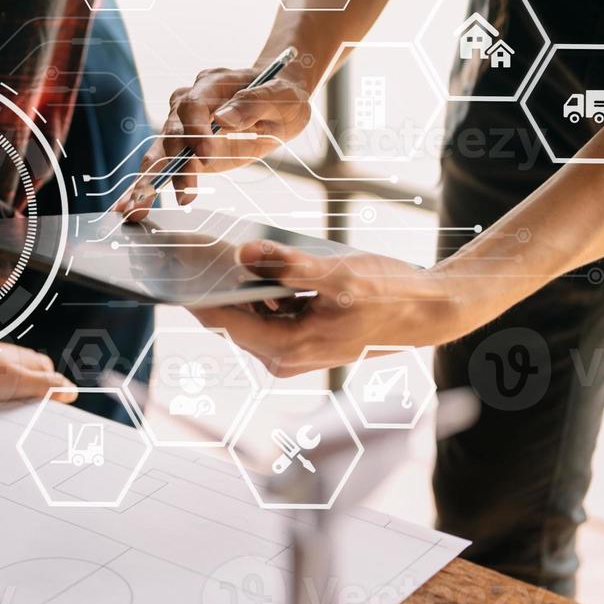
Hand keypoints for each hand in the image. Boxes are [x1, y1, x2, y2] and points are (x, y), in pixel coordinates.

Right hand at [113, 63, 308, 218]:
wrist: (278, 104)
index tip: (206, 154)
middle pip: (173, 130)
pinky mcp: (186, 149)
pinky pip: (163, 166)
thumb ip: (253, 104)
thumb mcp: (281, 98)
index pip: (192, 103)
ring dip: (151, 178)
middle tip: (183, 190)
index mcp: (213, 83)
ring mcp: (184, 126)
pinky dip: (147, 185)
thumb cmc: (282, 97)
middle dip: (174, 162)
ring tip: (138, 206)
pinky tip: (132, 206)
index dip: (194, 128)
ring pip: (161, 150)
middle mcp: (190, 102)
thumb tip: (223, 119)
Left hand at [189, 240, 462, 377]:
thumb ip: (288, 265)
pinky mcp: (303, 340)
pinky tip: (265, 263)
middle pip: (230, 318)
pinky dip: (263, 291)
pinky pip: (268, 314)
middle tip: (196, 246)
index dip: (195, 290)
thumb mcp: (337, 274)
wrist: (428, 312)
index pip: (220, 319)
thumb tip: (242, 253)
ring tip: (228, 249)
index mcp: (285, 347)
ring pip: (249, 314)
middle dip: (215, 284)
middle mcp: (283, 357)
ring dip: (241, 285)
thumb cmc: (389, 295)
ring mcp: (293, 352)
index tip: (174, 263)